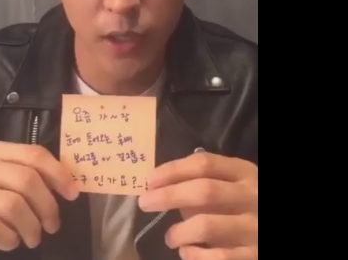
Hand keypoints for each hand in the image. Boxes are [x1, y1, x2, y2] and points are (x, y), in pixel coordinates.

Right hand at [0, 141, 78, 256]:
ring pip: (12, 205)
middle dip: (47, 205)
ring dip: (31, 226)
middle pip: (26, 178)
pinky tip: (11, 242)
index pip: (33, 153)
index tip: (72, 194)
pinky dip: (9, 238)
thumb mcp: (7, 183)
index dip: (58, 173)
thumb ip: (30, 177)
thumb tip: (69, 186)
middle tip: (53, 225)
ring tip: (34, 238)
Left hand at [138, 152, 256, 259]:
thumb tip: (161, 189)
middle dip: (169, 196)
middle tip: (144, 203)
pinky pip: (219, 257)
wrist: (269, 226)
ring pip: (208, 225)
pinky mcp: (255, 255)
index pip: (205, 164)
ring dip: (180, 231)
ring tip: (170, 237)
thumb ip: (205, 184)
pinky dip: (196, 256)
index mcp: (244, 172)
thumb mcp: (234, 185)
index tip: (150, 179)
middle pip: (204, 191)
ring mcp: (255, 227)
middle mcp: (251, 196)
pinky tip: (186, 252)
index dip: (174, 170)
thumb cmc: (246, 204)